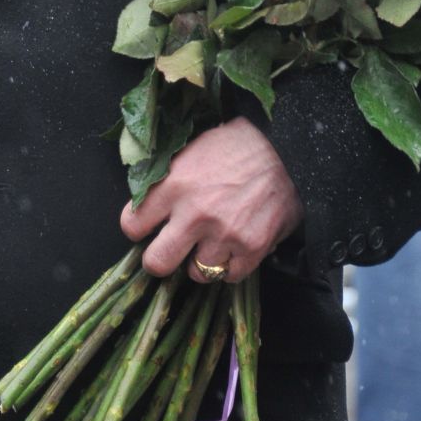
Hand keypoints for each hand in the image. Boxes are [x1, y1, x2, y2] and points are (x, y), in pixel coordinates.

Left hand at [119, 117, 304, 284]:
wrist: (288, 149)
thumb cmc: (237, 144)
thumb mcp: (193, 149)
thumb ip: (168, 178)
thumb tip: (147, 202)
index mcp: (174, 184)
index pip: (132, 225)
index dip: (139, 227)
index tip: (147, 226)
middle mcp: (195, 213)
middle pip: (157, 263)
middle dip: (160, 258)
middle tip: (169, 249)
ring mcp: (224, 235)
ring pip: (196, 273)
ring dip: (201, 260)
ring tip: (211, 243)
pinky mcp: (252, 249)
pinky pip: (229, 276)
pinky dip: (231, 265)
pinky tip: (234, 246)